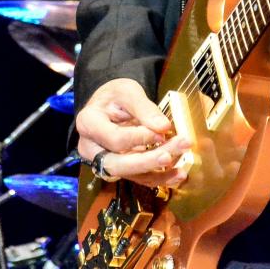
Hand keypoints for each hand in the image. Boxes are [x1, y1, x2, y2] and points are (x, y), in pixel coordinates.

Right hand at [74, 78, 192, 187]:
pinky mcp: (120, 169)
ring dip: (158, 170)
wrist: (111, 104)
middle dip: (148, 161)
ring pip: (131, 174)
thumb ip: (144, 108)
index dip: (139, 138)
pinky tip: (178, 173)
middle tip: (171, 154)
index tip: (162, 132)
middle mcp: (91, 148)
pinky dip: (160, 178)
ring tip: (181, 165)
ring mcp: (103, 161)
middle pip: (118, 164)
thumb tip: (163, 127)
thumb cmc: (116, 95)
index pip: (114, 139)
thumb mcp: (127, 91)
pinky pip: (139, 179)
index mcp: (88, 124)